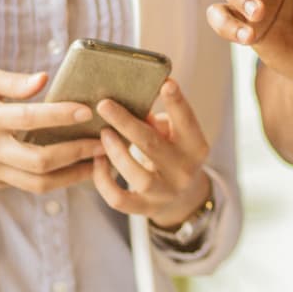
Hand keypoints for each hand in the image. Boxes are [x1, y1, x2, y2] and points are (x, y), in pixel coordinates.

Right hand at [0, 68, 103, 192]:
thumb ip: (13, 81)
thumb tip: (45, 79)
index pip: (26, 118)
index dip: (59, 116)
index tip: (87, 110)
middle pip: (38, 161)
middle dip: (76, 153)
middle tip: (104, 143)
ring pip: (38, 183)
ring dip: (73, 174)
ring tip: (99, 161)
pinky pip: (27, 185)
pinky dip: (55, 178)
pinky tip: (76, 167)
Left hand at [90, 78, 211, 227]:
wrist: (181, 198)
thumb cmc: (172, 153)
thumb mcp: (173, 135)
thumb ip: (156, 122)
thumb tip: (128, 105)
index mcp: (195, 147)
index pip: (187, 122)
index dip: (177, 103)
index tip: (165, 83)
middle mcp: (184, 171)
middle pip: (153, 145)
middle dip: (126, 123)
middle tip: (104, 104)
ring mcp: (165, 193)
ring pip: (137, 175)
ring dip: (116, 152)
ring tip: (103, 133)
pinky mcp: (145, 208)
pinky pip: (119, 198)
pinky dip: (104, 180)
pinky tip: (97, 161)